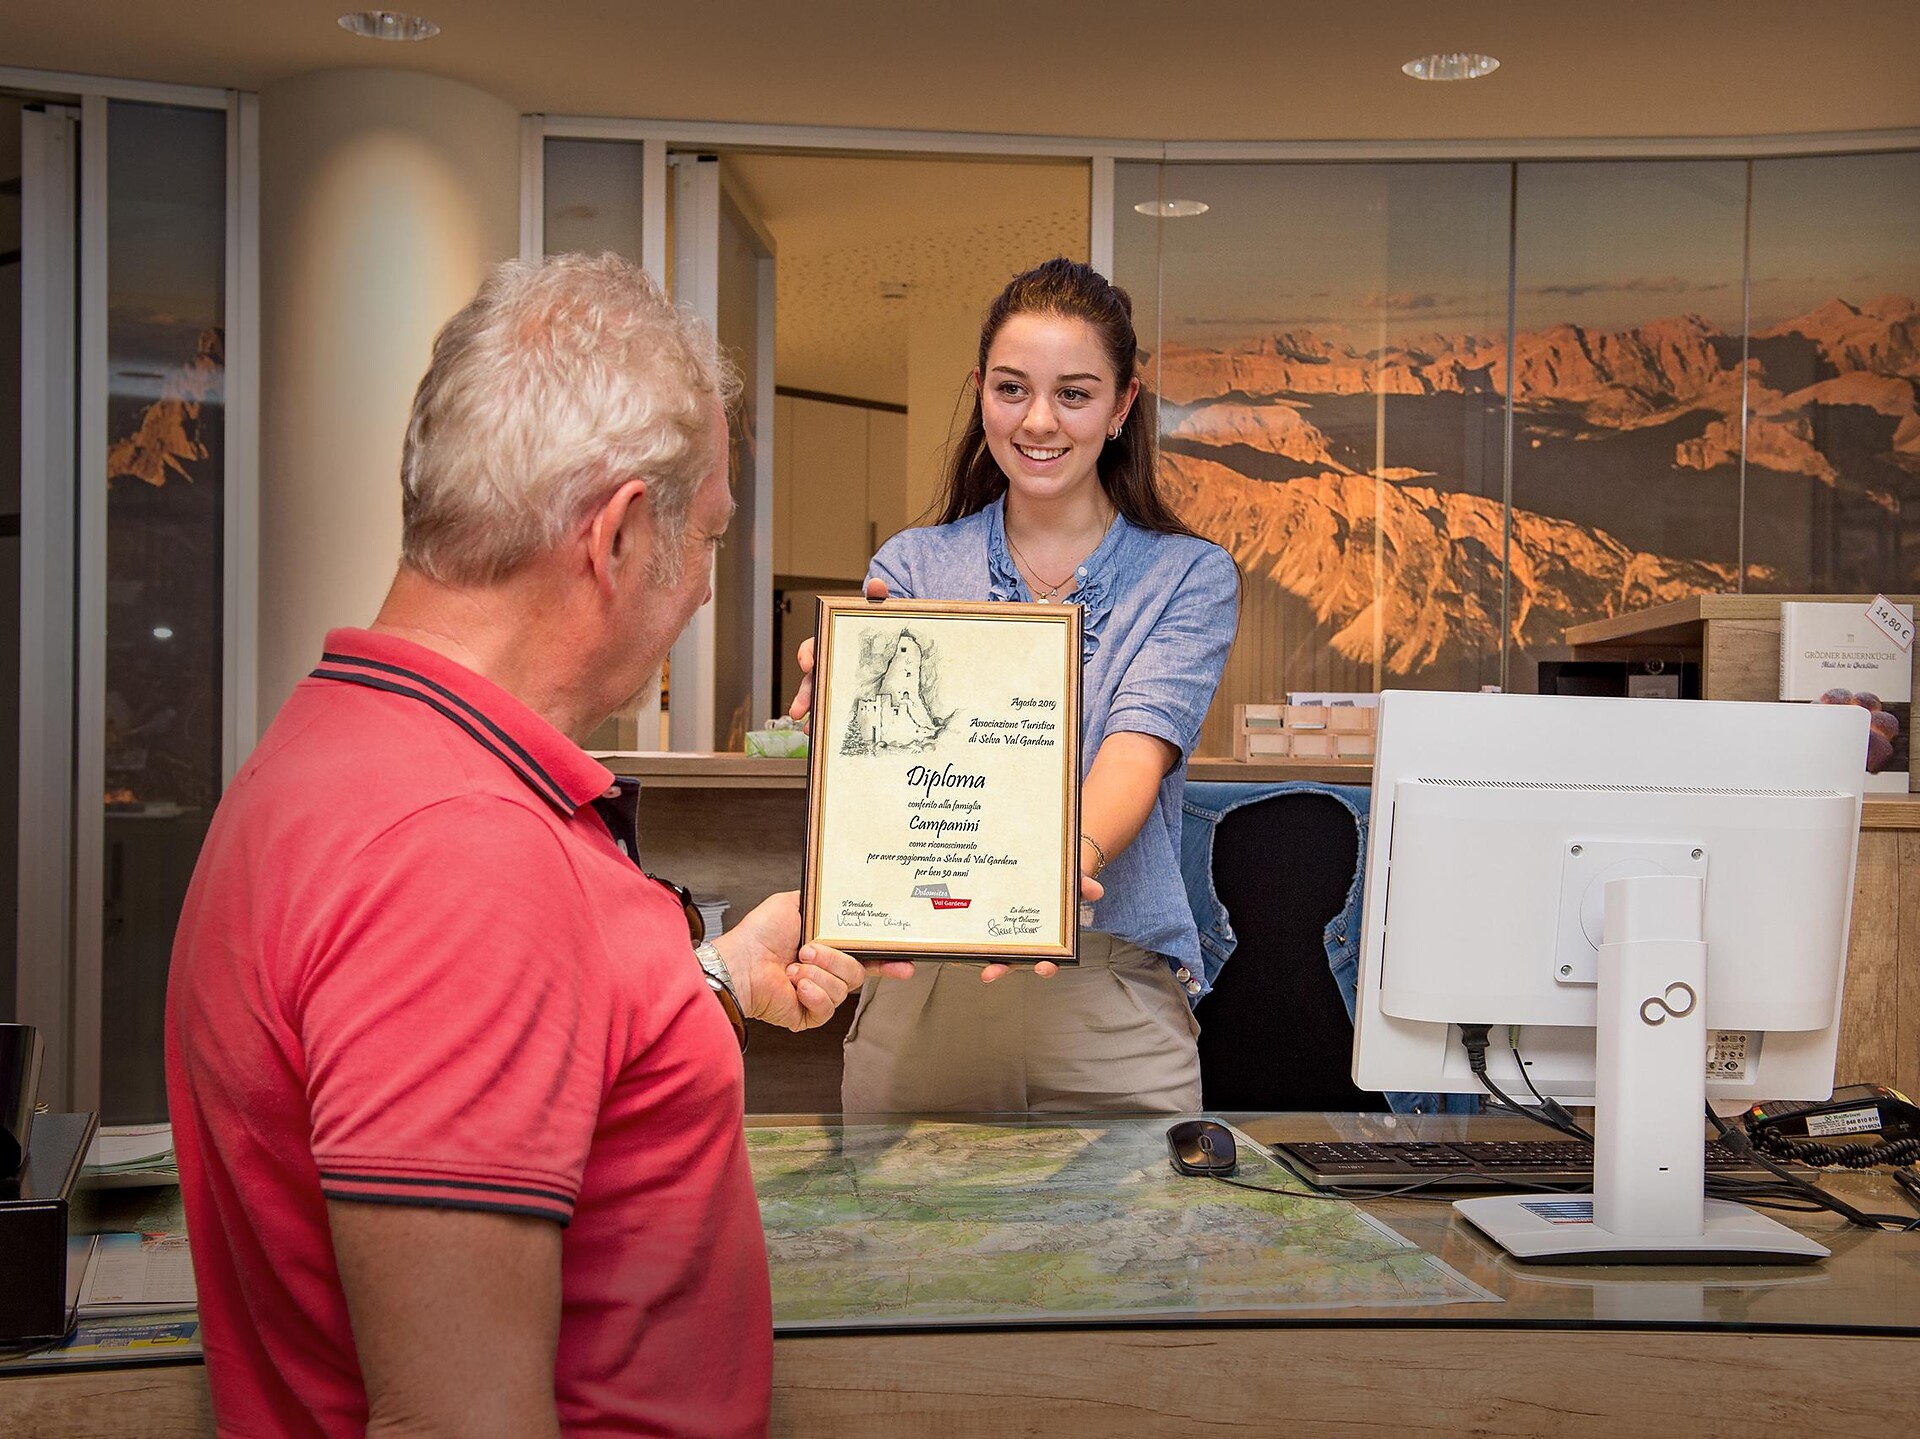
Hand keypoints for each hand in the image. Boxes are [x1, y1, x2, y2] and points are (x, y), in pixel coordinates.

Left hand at [714, 890, 913, 1030]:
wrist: (740, 962)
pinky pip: (827, 1008)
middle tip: (808, 950)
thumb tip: (838, 893)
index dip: (886, 961)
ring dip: (817, 974)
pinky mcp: (807, 1015)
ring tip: (793, 967)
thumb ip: (820, 902)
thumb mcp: (793, 903)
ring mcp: (817, 994)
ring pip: (844, 989)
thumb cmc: (758, 934)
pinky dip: (812, 993)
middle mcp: (824, 972)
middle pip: (857, 971)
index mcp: (825, 949)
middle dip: (835, 959)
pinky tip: (797, 986)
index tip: (904, 963)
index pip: (865, 957)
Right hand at [787, 577, 889, 720]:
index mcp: (832, 642)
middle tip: (798, 710)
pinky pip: (830, 709)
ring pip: (817, 697)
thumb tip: (876, 585)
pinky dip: (822, 722)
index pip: (812, 647)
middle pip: (811, 679)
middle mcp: (829, 663)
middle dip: (803, 695)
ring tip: (808, 728)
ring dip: (809, 713)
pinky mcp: (845, 695)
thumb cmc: (881, 627)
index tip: (809, 664)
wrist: (895, 643)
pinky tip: (818, 734)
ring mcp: (835, 681)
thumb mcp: (881, 613)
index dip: (807, 655)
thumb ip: (877, 599)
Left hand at [977, 872, 1102, 982]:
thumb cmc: (1058, 885)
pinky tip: (954, 936)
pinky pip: (976, 932)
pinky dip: (966, 936)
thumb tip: (1096, 891)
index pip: (1048, 960)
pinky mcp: (986, 922)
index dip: (1045, 967)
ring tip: (967, 962)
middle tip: (988, 975)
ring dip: (979, 958)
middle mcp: (1022, 942)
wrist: (1041, 871)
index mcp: (1046, 940)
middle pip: (1011, 962)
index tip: (1042, 968)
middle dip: (999, 969)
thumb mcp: (1072, 884)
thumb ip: (1082, 887)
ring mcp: (1002, 934)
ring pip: (990, 951)